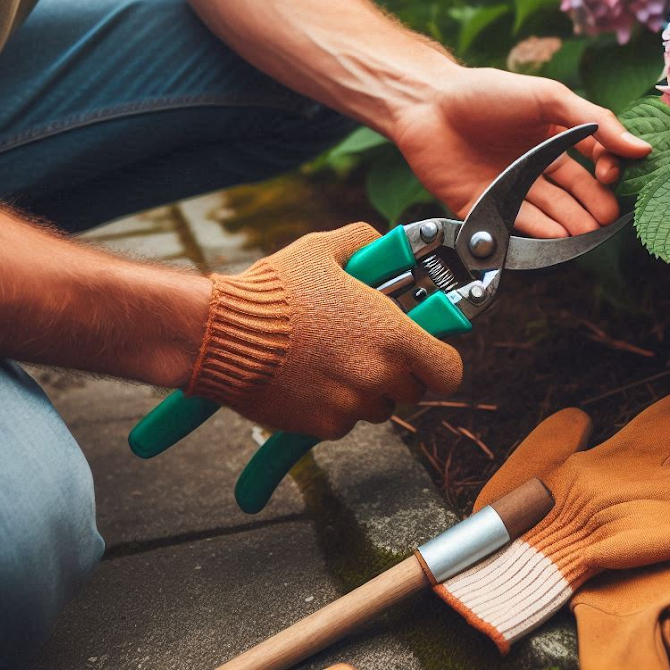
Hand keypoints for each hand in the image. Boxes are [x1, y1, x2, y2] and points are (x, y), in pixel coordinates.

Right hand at [187, 224, 461, 437]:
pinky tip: (312, 377)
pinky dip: (335, 406)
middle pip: (413, 389)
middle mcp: (378, 375)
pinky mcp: (322, 425)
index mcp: (393, 335)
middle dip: (398, 371)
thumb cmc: (274, 292)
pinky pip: (344, 421)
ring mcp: (351, 405)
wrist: (221, 334)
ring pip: (378, 407)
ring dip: (366, 389)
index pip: (448, 370)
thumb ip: (366, 244)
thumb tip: (385, 246)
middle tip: (370, 348)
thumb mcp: (325, 250)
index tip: (428, 351)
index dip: (440, 361)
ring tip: (335, 359)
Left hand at [391, 67, 651, 237]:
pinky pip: (516, 224)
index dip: (607, 171)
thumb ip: (594, 122)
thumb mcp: (548, 97)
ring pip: (550, 214)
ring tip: (587, 233)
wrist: (425, 103)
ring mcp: (511, 188)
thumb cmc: (485, 92)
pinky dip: (539, 232)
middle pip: (575, 194)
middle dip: (594, 207)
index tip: (610, 174)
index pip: (594, 162)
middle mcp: (535, 166)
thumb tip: (641, 147)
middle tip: (609, 220)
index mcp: (554, 138)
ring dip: (571, 224)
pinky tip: (557, 236)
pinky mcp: (484, 207)